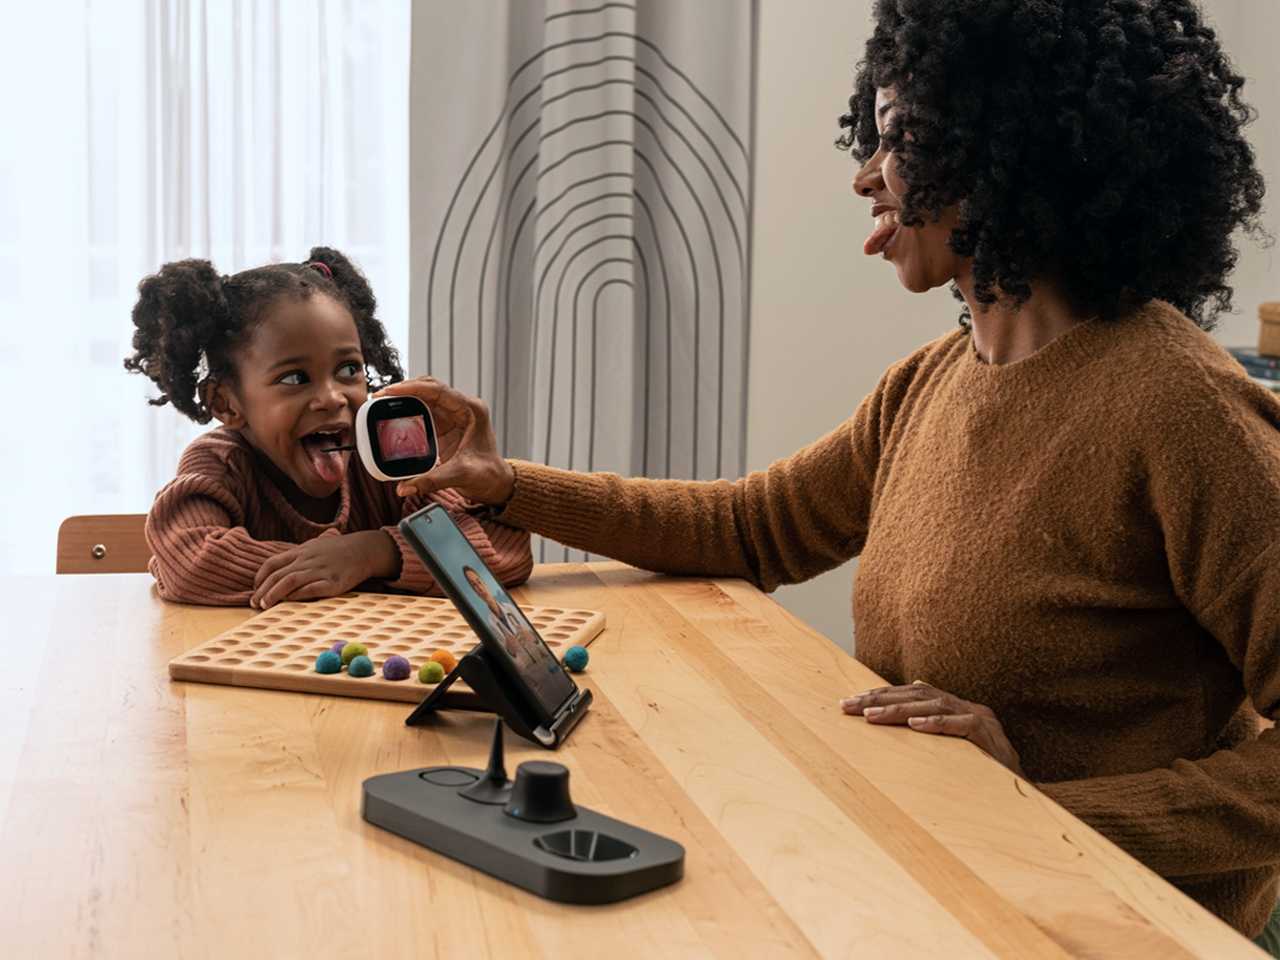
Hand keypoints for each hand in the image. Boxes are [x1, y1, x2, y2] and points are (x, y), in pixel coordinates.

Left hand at [250, 530, 398, 608]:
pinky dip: (298, 595)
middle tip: (255, 604)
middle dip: (263, 591)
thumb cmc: (337, 551)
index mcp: (301, 551)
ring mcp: (321, 570)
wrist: (364, 550)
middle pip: (278, 575)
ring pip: (290, 581)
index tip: (255, 590)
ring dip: (275, 594)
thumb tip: (277, 570)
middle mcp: (308, 560)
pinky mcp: (334, 582)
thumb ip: (297, 557)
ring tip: (265, 606)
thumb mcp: (314, 547)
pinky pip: (312, 589)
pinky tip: (290, 602)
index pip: (272, 564)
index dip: (259, 578)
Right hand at [376, 378, 514, 504]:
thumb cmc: (488, 475)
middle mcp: (462, 408)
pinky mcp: (445, 426)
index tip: (391, 391)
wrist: (495, 483)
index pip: (438, 390)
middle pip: (428, 389)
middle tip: (380, 397)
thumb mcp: (461, 475)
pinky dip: (407, 412)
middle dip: (403, 390)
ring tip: (381, 403)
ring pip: (424, 398)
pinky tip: (392, 415)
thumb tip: (405, 487)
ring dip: (403, 398)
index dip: (412, 388)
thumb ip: (432, 480)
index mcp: (472, 410)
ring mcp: (453, 416)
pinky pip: (423, 412)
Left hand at [840, 681, 1024, 775]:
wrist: (1025, 799)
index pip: (910, 695)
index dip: (879, 696)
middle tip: (848, 706)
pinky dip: (937, 723)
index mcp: (955, 709)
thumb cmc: (984, 777)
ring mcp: (981, 720)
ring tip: (871, 716)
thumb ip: (933, 729)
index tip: (848, 704)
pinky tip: (915, 725)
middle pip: (916, 696)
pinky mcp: (990, 737)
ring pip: (934, 706)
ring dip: (899, 710)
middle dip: (878, 700)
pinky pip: (961, 725)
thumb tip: (911, 705)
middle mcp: (967, 709)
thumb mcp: (952, 752)